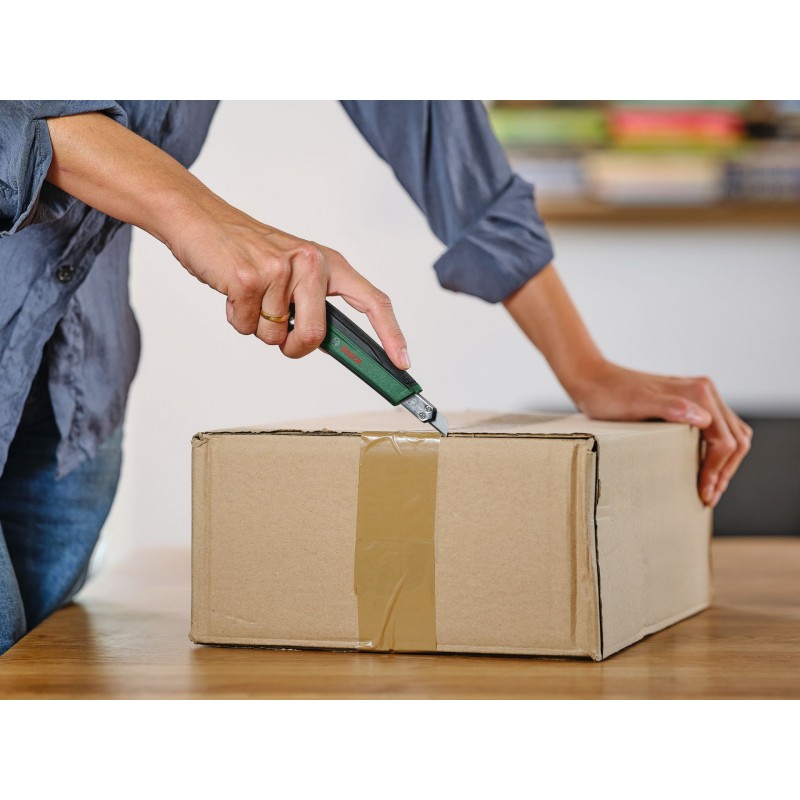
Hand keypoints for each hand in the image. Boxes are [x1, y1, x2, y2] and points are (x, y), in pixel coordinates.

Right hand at [43, 111, 409, 368]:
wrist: (199, 219)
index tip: (402, 362)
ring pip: (276, 336)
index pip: (373, 300)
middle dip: (295, 347)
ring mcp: (281, 268)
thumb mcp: (292, 273)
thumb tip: (327, 345)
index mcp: (328, 263)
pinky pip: (246, 326)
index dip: (391, 334)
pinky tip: (232, 290)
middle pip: (316, 337)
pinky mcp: (249, 278)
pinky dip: (235, 318)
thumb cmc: (246, 251)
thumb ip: (313, 305)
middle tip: (280, 332)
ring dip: (257, 326)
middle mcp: (311, 262)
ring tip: (249, 293)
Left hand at [503, 264, 751, 507]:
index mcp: (699, 392)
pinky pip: (716, 431)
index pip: (725, 440)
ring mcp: (698, 397)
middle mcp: (704, 391)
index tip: (704, 493)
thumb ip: (669, 407)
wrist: (592, 380)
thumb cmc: (610, 396)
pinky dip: (717, 452)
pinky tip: (702, 468)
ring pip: (730, 434)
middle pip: (735, 438)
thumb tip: (703, 418)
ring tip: (709, 487)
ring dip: (725, 463)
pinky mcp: (689, 404)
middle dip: (726, 470)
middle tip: (708, 497)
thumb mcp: (637, 404)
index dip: (718, 470)